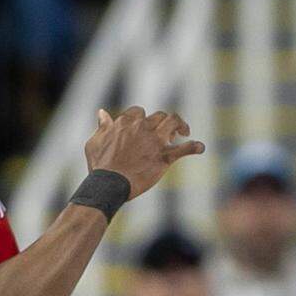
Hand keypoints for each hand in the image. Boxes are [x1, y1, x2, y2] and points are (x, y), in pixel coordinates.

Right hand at [84, 107, 203, 199]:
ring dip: (181, 125)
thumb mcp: (94, 142)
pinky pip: (184, 149)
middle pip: (159, 116)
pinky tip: (200, 148)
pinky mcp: (164, 157)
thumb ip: (102, 127)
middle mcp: (142, 128)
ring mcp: (155, 141)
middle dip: (164, 122)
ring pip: (174, 122)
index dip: (143, 118)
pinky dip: (195, 147)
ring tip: (185, 132)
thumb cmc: (100, 166)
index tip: (144, 126)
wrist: (109, 184)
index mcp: (125, 123)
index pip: (139, 112)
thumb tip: (102, 112)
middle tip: (167, 133)